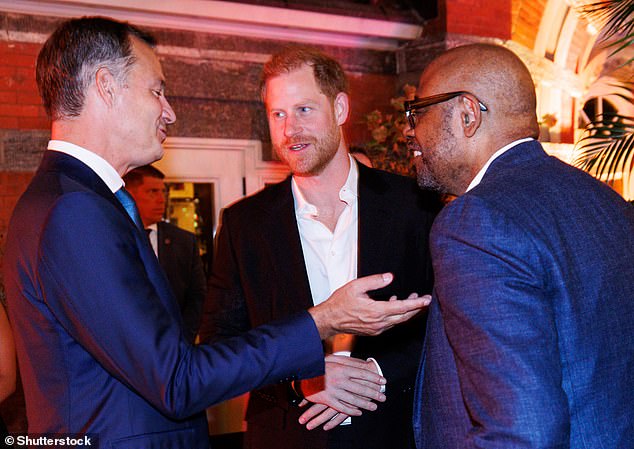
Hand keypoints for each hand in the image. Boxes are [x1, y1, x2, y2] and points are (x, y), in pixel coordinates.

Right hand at [298, 355, 384, 429]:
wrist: (301, 374)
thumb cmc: (319, 365)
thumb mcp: (333, 359)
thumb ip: (347, 361)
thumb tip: (363, 363)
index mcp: (342, 368)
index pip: (362, 374)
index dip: (374, 378)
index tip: (383, 381)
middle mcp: (340, 380)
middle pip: (361, 388)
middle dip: (374, 393)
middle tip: (383, 397)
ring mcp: (334, 390)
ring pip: (354, 400)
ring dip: (366, 404)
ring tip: (374, 406)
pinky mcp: (328, 399)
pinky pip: (342, 407)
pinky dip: (352, 411)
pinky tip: (359, 412)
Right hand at [308, 273, 430, 338]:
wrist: (329, 320)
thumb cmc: (340, 303)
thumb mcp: (356, 286)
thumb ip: (374, 281)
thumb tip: (389, 277)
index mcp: (376, 311)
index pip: (403, 308)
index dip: (416, 303)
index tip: (426, 299)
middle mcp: (379, 323)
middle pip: (404, 317)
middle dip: (416, 308)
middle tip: (424, 300)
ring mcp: (377, 329)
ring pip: (398, 321)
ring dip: (406, 312)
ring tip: (411, 300)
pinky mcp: (373, 331)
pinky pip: (390, 323)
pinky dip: (396, 315)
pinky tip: (393, 305)